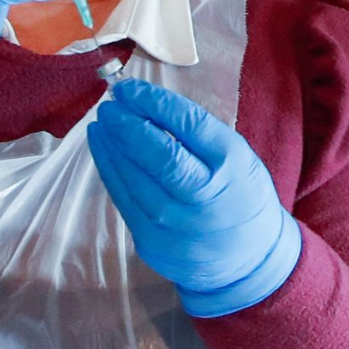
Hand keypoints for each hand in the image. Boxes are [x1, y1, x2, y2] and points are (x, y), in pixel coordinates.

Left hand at [88, 77, 303, 317]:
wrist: (247, 260)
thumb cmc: (241, 197)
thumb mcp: (238, 159)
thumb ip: (199, 136)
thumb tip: (147, 107)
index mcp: (231, 166)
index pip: (189, 125)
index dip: (154, 103)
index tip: (130, 88)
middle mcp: (202, 196)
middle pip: (157, 153)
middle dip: (128, 124)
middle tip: (110, 103)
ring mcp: (173, 223)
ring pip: (133, 177)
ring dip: (112, 145)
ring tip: (101, 122)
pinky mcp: (150, 241)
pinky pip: (123, 199)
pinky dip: (109, 170)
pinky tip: (103, 150)